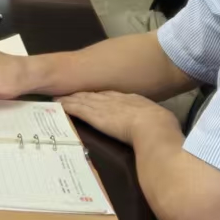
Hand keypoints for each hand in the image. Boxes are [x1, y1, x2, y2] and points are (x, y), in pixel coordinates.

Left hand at [59, 90, 177, 145]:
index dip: (101, 95)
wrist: (153, 128)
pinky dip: (67, 105)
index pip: (112, 96)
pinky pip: (77, 108)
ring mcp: (104, 107)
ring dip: (70, 98)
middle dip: (82, 93)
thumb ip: (154, 120)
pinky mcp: (94, 116)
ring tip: (58, 96)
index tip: (93, 94)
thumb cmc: (162, 126)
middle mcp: (116, 100)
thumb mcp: (160, 119)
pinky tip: (57, 104)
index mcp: (133, 100)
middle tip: (69, 91)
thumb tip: (158, 127)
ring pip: (82, 100)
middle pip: (94, 95)